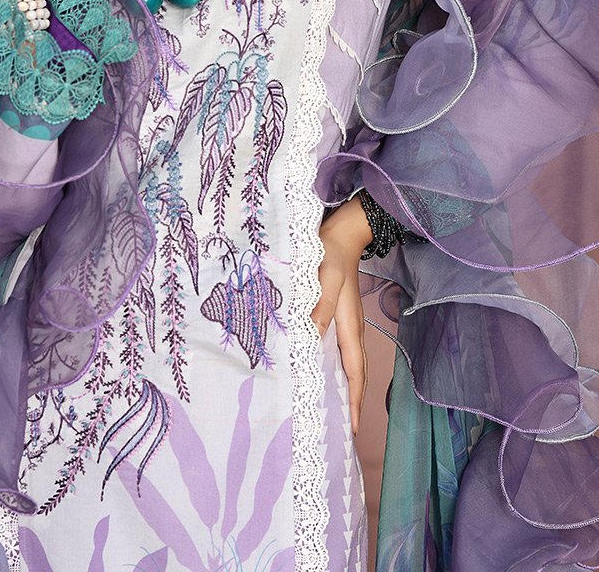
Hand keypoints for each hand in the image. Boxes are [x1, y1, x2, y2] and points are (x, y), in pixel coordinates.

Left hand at [311, 198, 371, 435]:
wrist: (340, 236)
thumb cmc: (329, 258)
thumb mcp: (323, 281)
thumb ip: (318, 309)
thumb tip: (310, 339)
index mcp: (349, 326)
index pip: (355, 371)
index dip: (355, 400)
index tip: (353, 429)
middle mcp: (351, 330)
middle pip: (356, 373)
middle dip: (354, 402)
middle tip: (346, 430)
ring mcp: (347, 324)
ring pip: (350, 363)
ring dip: (347, 387)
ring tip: (339, 411)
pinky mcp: (340, 317)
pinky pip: (342, 351)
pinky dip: (339, 369)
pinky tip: (327, 373)